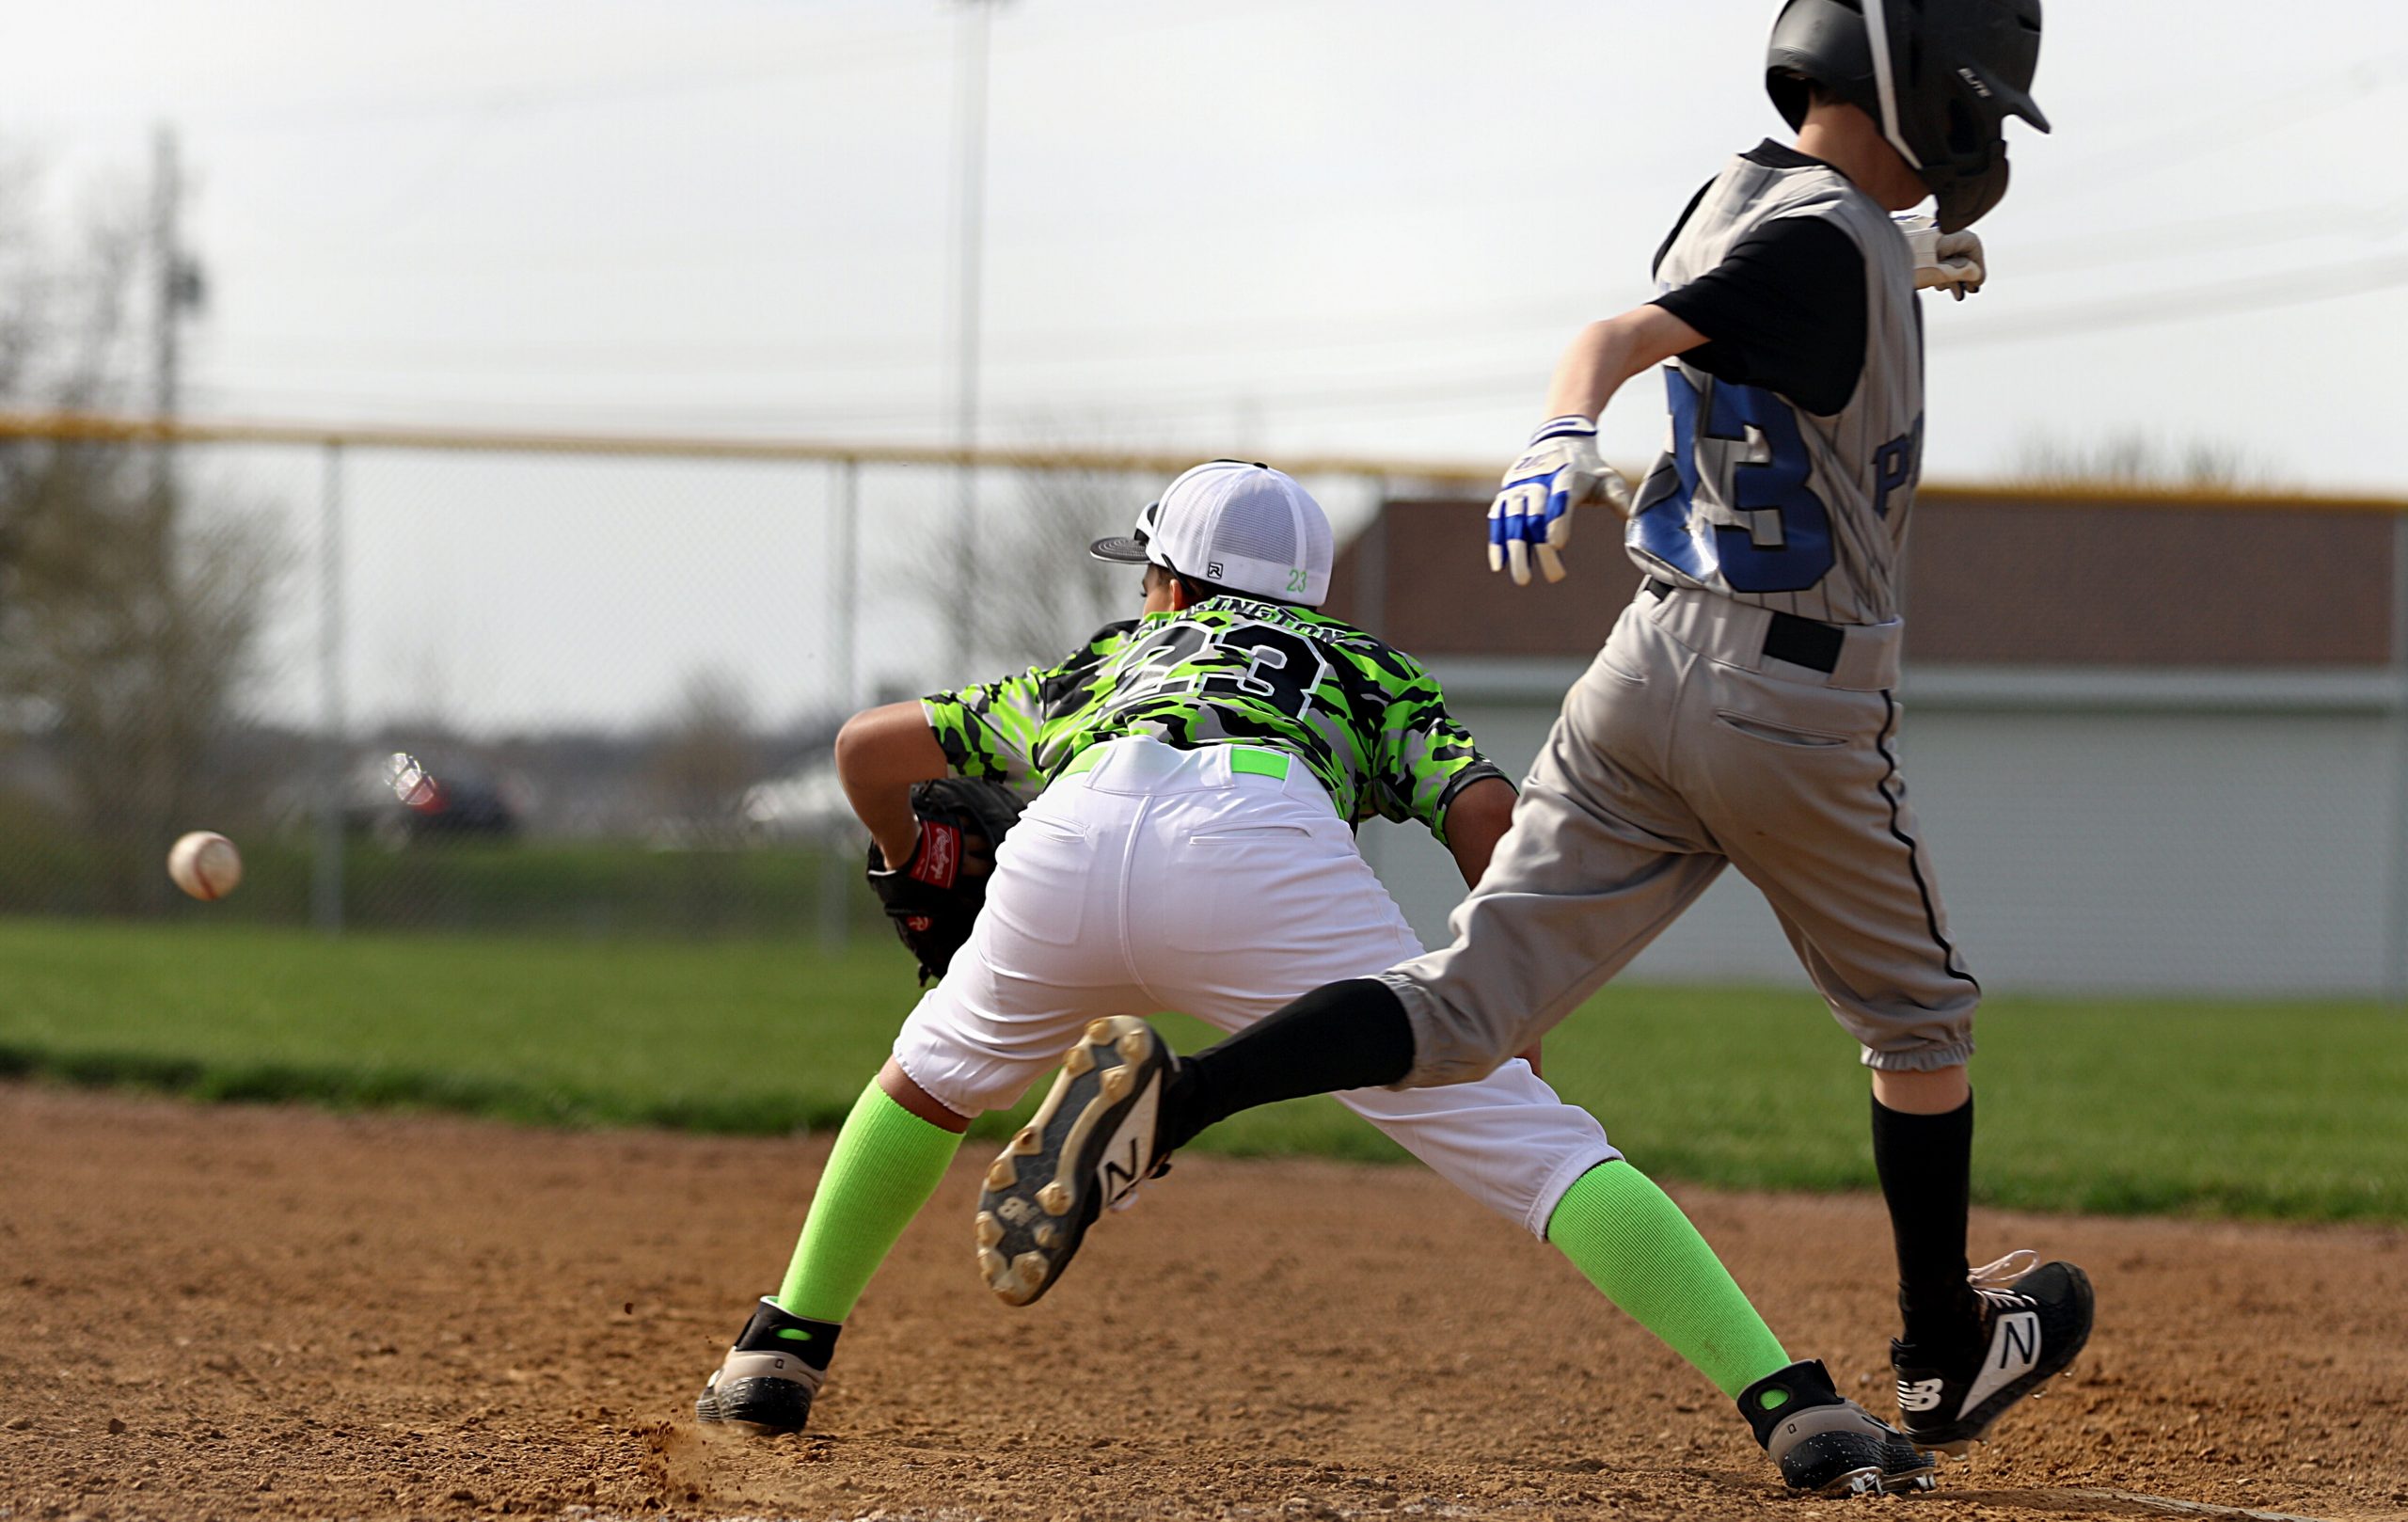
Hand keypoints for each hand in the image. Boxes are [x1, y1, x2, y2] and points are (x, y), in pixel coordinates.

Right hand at [1487, 416, 1633, 585]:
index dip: (1557, 520)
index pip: (1560, 498)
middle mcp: (1537, 479)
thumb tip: (1630, 518)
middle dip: (1540, 547)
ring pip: (1513, 520)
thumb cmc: (1586, 467)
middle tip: (1554, 577)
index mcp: (1565, 474)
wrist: (1558, 439)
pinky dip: (1497, 542)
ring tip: (1523, 579)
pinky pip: (1498, 519)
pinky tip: (1499, 565)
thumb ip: (1617, 496)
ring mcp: (1518, 487)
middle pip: (1534, 515)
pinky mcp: (1506, 493)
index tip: (1558, 545)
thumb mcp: (1606, 477)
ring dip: (1516, 550)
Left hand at [1895, 213, 1984, 299]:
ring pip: (1943, 252)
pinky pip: (1929, 252)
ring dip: (1951, 272)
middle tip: (1968, 291)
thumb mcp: (1935, 272)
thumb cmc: (1901, 263)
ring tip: (1952, 292)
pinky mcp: (1906, 240)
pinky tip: (1934, 282)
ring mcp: (1919, 233)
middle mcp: (1933, 228)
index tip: (1977, 284)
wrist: (1864, 253)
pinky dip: (1936, 267)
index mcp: (1944, 232)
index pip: (1972, 244)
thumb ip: (1959, 272)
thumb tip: (1976, 273)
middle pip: (1958, 248)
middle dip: (1965, 271)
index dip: (1978, 265)